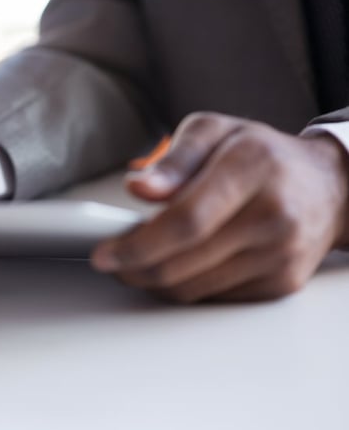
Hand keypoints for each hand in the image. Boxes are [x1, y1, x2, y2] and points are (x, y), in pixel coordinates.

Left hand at [92, 112, 348, 302]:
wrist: (328, 186)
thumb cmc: (261, 154)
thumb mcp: (214, 132)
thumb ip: (173, 159)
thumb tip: (138, 187)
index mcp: (252, 168)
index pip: (185, 221)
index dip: (137, 244)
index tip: (103, 253)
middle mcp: (272, 216)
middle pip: (184, 263)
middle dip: (134, 268)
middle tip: (111, 260)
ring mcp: (281, 255)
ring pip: (193, 288)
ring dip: (153, 281)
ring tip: (137, 260)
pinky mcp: (281, 283)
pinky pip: (214, 297)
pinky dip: (185, 286)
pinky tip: (176, 265)